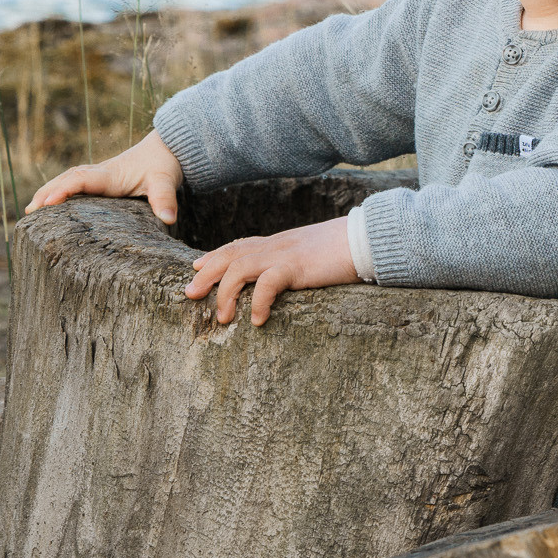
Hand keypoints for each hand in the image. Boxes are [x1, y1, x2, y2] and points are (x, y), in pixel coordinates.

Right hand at [25, 130, 184, 223]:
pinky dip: (57, 190)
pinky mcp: (101, 178)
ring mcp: (99, 175)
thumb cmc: (165, 164)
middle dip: (46, 193)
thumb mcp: (167, 181)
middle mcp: (100, 173)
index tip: (48, 203)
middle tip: (29, 213)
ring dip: (48, 191)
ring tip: (30, 211)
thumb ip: (165, 199)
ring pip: (67, 179)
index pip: (82, 179)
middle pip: (67, 179)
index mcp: (111, 175)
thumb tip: (168, 219)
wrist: (169, 147)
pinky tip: (48, 204)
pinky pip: (73, 182)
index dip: (64, 190)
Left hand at [183, 217, 359, 325]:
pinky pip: (267, 283)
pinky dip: (257, 302)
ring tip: (222, 318)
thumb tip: (293, 274)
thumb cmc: (348, 248)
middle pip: (230, 254)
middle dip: (206, 274)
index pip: (240, 245)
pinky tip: (257, 320)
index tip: (197, 266)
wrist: (368, 237)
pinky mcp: (296, 266)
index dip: (215, 255)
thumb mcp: (316, 252)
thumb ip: (299, 261)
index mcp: (281, 242)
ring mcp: (285, 253)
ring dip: (224, 293)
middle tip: (189, 294)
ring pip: (239, 268)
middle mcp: (277, 245)